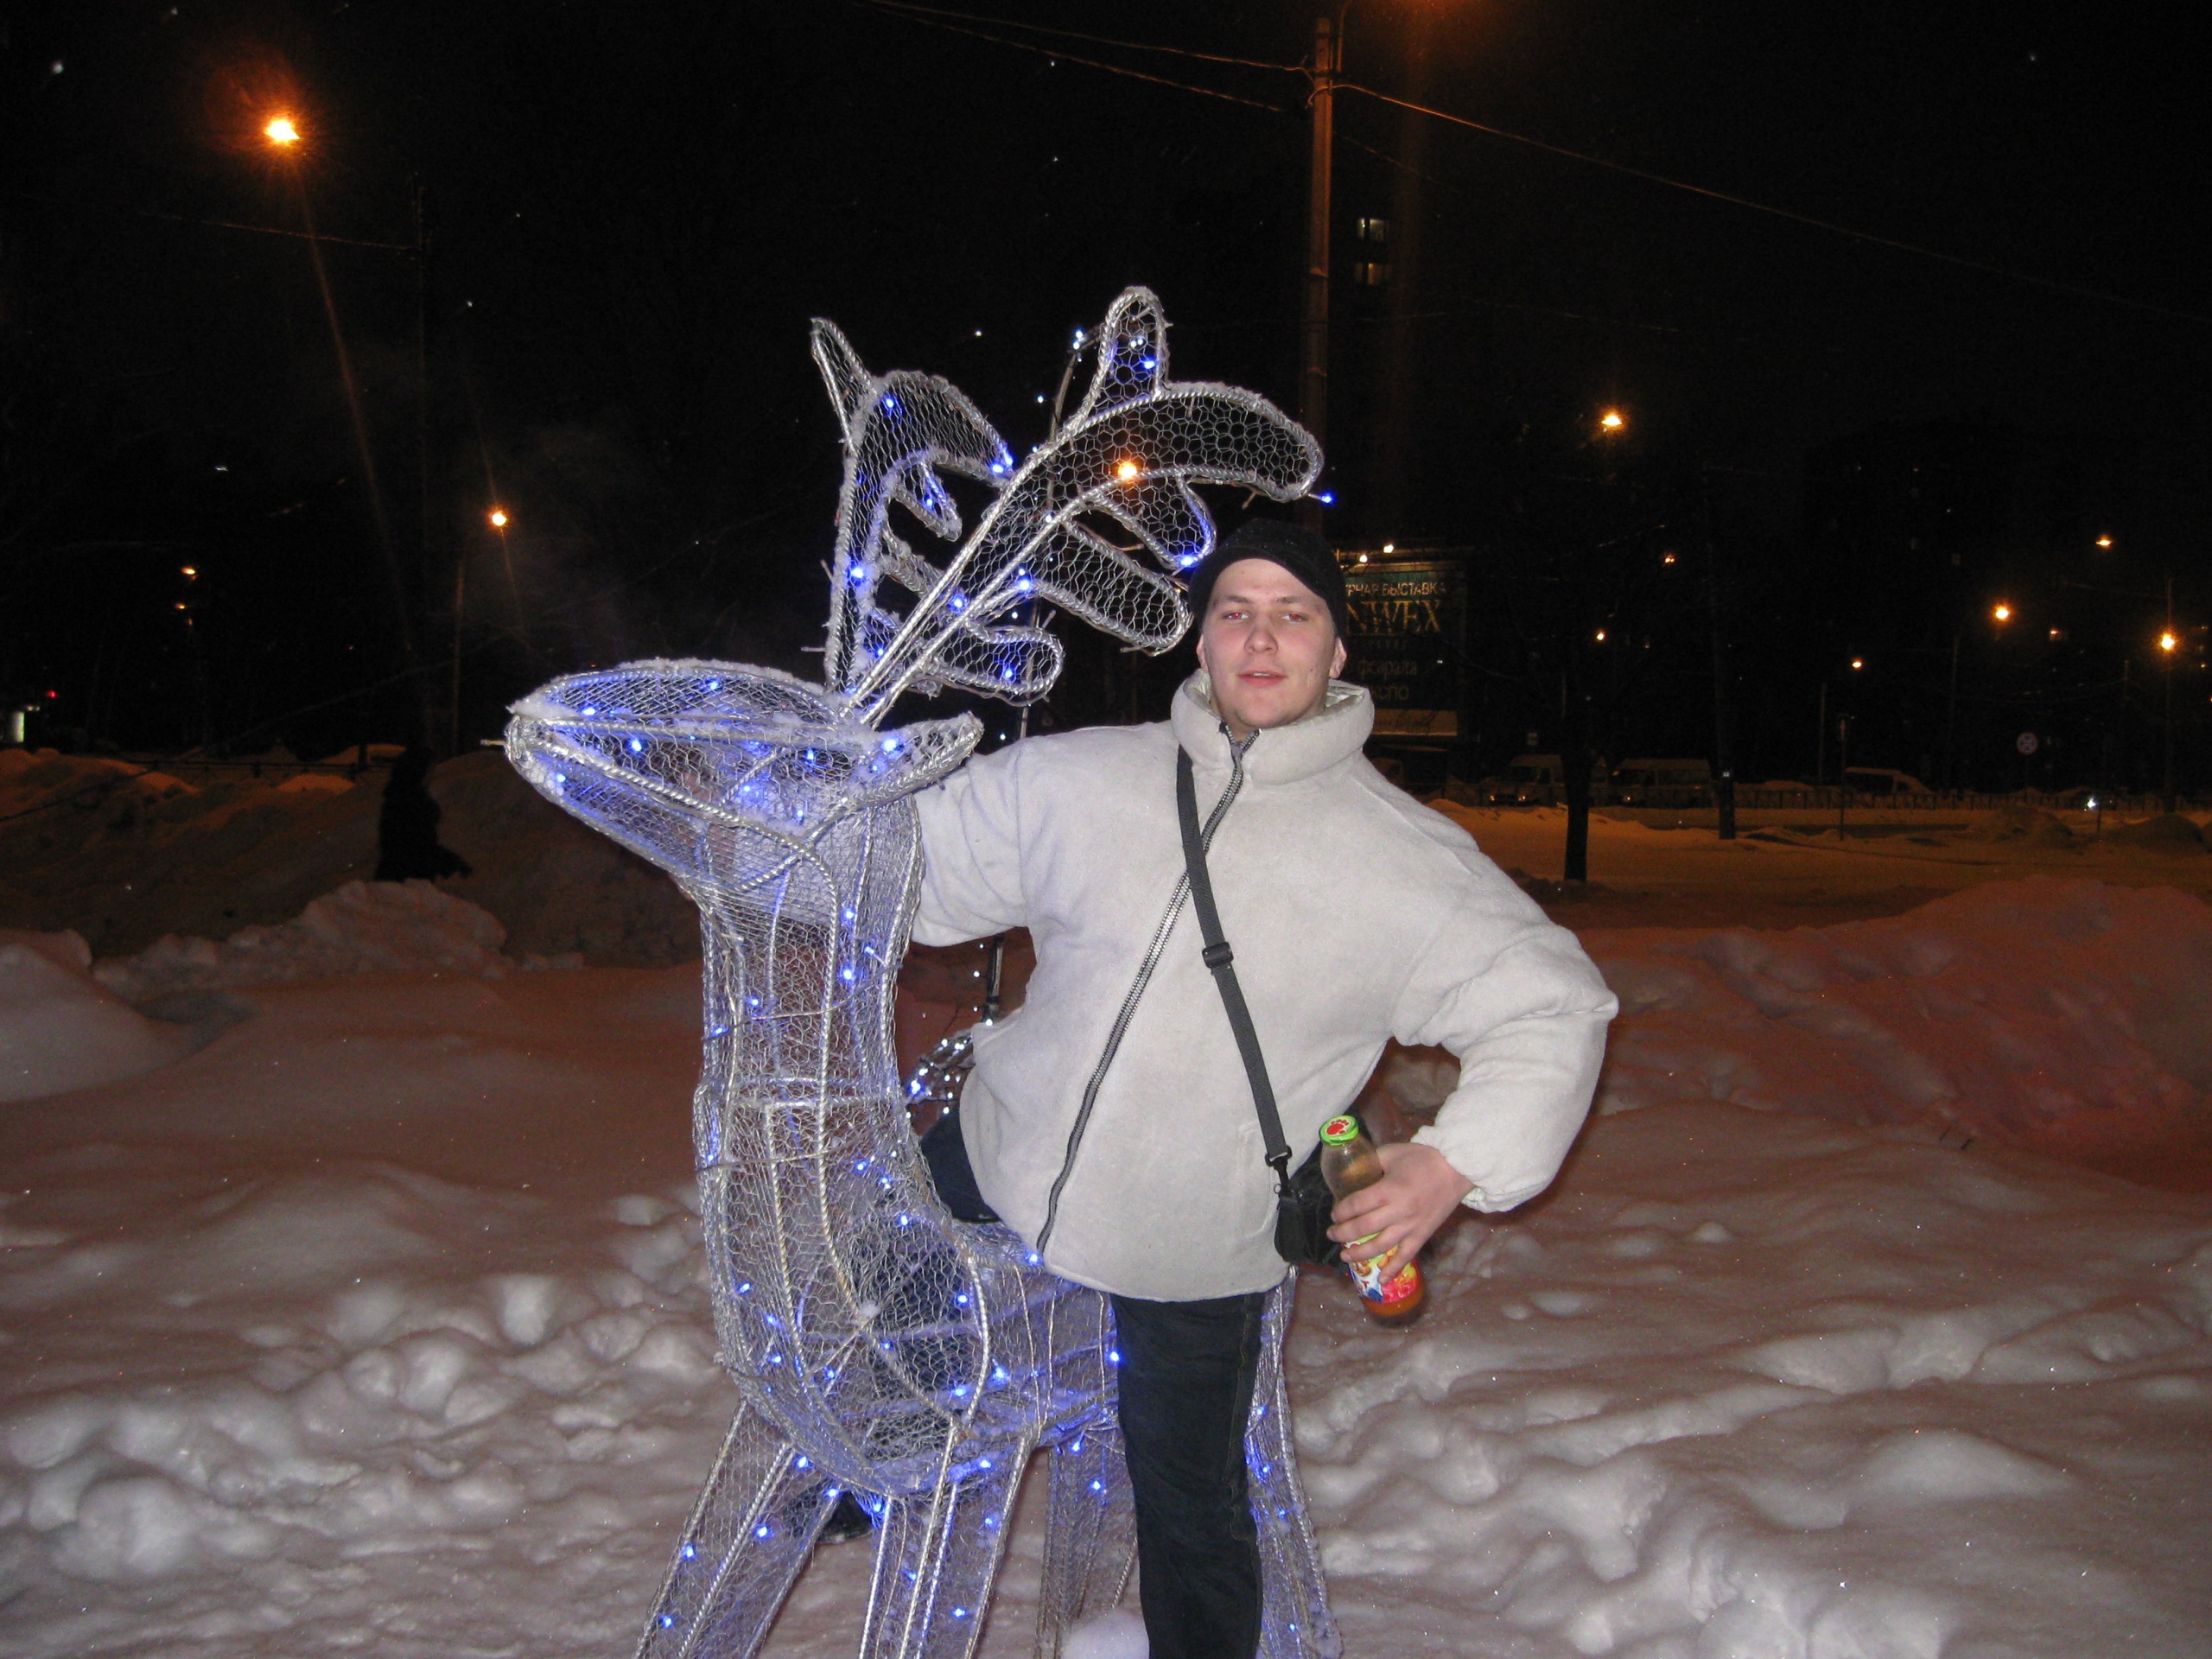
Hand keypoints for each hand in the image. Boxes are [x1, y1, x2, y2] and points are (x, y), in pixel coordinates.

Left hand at [1327, 1142, 1474, 1267]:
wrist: (1456, 1168)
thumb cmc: (1423, 1158)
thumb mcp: (1392, 1153)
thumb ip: (1371, 1162)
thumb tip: (1353, 1170)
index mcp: (1388, 1189)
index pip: (1356, 1205)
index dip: (1340, 1211)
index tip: (1334, 1214)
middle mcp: (1398, 1211)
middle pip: (1363, 1228)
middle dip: (1343, 1233)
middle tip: (1332, 1234)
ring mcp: (1411, 1226)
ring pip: (1380, 1246)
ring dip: (1359, 1254)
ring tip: (1344, 1256)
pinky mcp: (1422, 1235)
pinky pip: (1406, 1256)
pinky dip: (1393, 1270)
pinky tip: (1381, 1280)